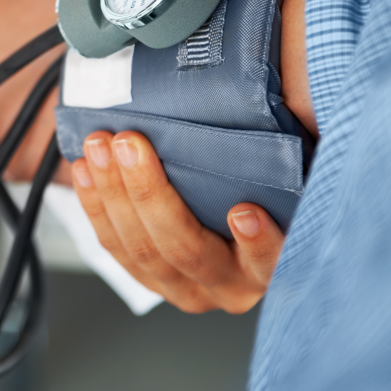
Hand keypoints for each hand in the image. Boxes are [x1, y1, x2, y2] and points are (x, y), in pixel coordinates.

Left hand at [71, 130, 283, 313]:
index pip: (270, 262)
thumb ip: (290, 155)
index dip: (259, 243)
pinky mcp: (149, 279)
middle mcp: (229, 286)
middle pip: (185, 249)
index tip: (243, 212)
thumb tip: (305, 103)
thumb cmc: (263, 185)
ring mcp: (186, 288)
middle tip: (129, 144)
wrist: (233, 211)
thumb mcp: (291, 173)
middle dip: (149, 193)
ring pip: (140, 249)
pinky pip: (114, 246)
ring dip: (112, 193)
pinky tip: (85, 170)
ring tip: (99, 146)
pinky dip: (95, 205)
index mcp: (270, 267)